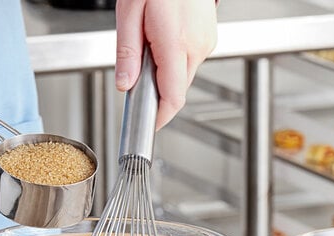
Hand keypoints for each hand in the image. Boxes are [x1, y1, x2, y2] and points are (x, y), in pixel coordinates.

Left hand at [115, 0, 217, 129]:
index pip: (173, 98)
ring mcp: (206, 41)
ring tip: (149, 48)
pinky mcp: (208, 36)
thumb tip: (125, 84)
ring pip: (183, 76)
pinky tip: (162, 41)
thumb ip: (127, 53)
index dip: (160, 117)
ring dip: (165, 74)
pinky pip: (189, 61)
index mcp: (177, 43)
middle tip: (137, 80)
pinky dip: (173, 61)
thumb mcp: (129, 11)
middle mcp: (197, 45)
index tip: (149, 126)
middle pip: (177, 90)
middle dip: (157, 93)